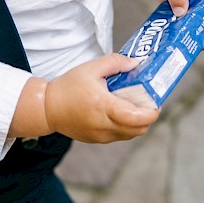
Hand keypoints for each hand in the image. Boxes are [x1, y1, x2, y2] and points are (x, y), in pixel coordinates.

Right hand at [44, 54, 159, 142]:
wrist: (46, 108)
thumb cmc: (68, 87)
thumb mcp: (90, 68)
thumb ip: (115, 62)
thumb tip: (135, 63)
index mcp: (103, 106)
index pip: (137, 118)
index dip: (152, 113)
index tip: (156, 102)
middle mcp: (103, 125)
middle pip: (138, 130)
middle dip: (148, 118)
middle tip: (147, 103)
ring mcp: (100, 136)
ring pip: (130, 135)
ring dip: (137, 123)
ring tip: (134, 107)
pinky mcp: (96, 140)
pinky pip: (119, 136)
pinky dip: (125, 127)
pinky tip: (120, 113)